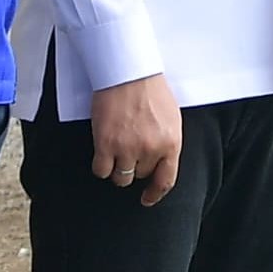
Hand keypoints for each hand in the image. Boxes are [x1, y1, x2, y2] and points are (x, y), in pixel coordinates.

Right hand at [90, 75, 183, 206]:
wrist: (128, 72)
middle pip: (140, 176)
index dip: (155, 194)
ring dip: (117, 169)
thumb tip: (159, 163)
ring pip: (120, 178)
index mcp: (171, 143)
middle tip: (129, 147)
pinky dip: (101, 165)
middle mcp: (151, 149)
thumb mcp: (171, 118)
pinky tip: (102, 152)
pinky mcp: (106, 145)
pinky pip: (101, 171)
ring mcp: (127, 149)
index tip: (147, 199)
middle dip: (135, 166)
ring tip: (115, 150)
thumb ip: (167, 142)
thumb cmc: (150, 90)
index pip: (166, 180)